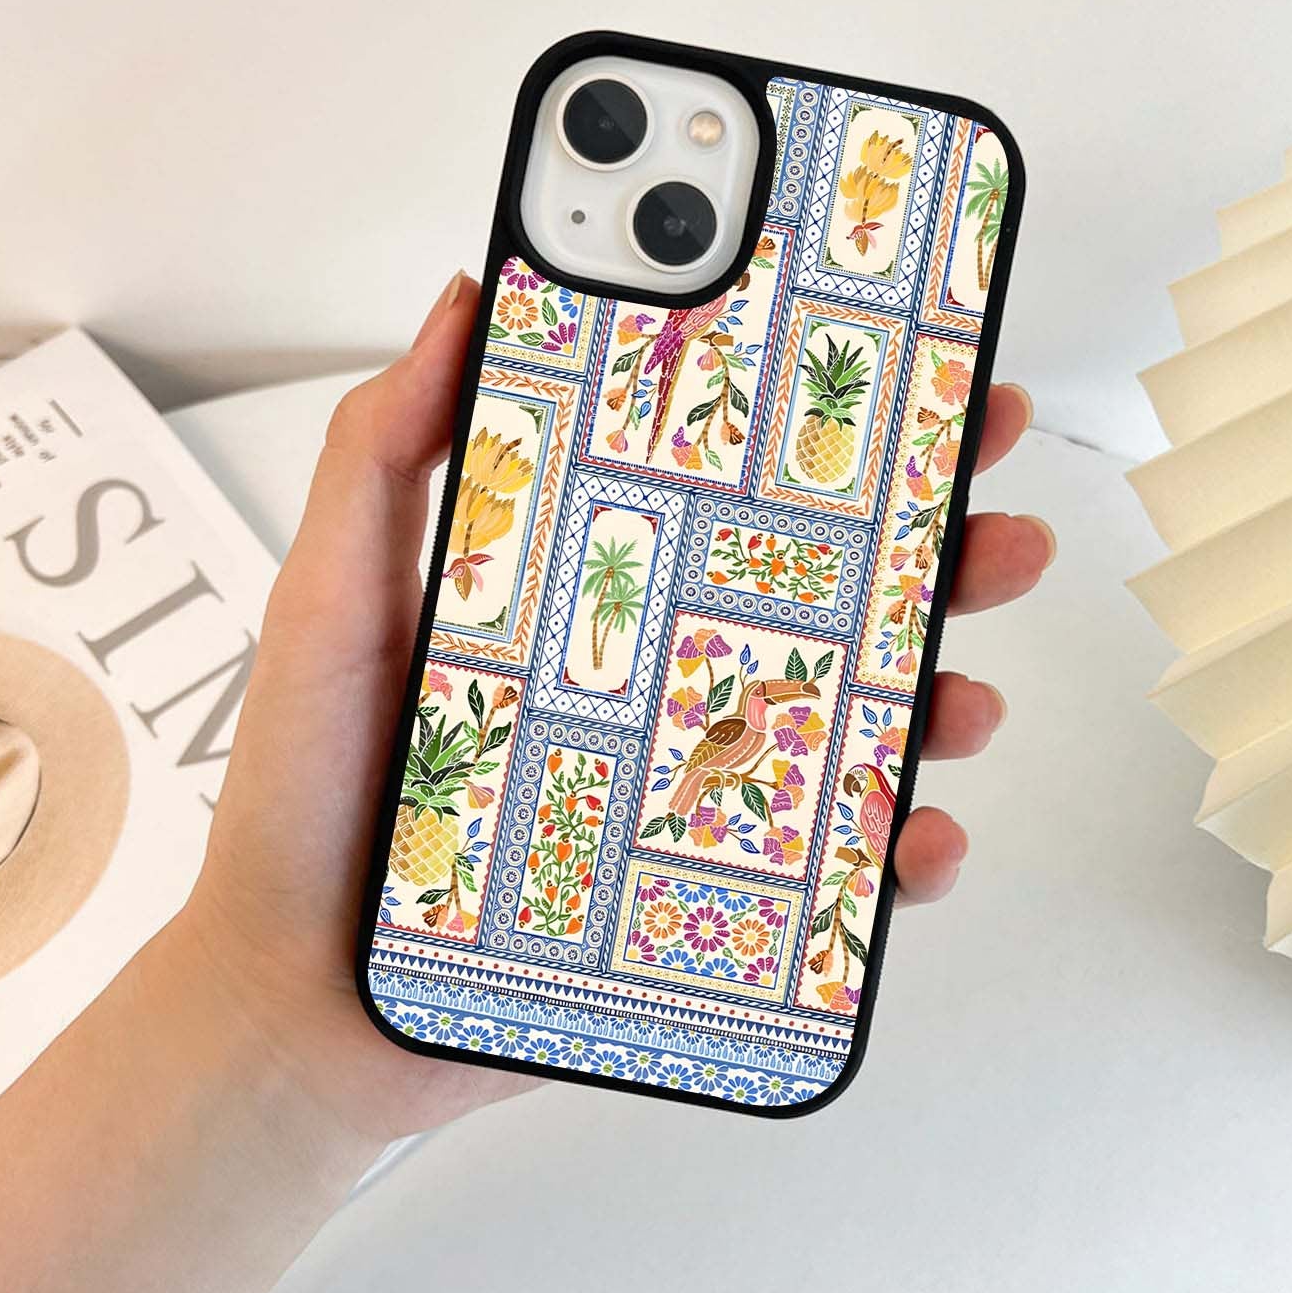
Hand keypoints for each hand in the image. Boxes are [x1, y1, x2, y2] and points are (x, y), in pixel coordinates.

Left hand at [181, 272, 1053, 1143]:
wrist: (302, 995)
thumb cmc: (313, 794)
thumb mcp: (336, 597)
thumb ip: (384, 449)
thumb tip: (466, 296)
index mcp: (595, 590)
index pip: (729, 490)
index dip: (821, 428)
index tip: (903, 361)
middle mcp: (661, 678)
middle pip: (826, 596)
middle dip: (929, 542)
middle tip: (989, 502)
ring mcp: (691, 784)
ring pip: (854, 724)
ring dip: (939, 695)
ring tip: (966, 689)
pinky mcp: (704, 893)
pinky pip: (831, 872)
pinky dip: (894, 856)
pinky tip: (914, 839)